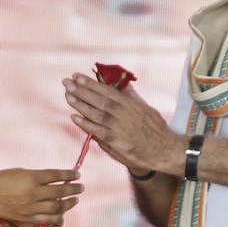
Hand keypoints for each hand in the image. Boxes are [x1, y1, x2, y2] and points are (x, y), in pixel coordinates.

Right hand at [0, 168, 81, 226]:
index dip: (69, 175)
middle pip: (60, 192)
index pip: (57, 176)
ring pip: (57, 207)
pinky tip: (62, 214)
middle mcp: (35, 192)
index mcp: (32, 177)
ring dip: (69, 203)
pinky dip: (57, 217)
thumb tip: (53, 181)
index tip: (77, 174)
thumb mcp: (21, 172)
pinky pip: (47, 219)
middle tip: (80, 188)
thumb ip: (37, 176)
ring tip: (74, 200)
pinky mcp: (28, 217)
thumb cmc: (1, 179)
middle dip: (73, 189)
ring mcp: (32, 206)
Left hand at [62, 73, 179, 173]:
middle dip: (80, 90)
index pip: (105, 90)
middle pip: (97, 99)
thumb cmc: (154, 128)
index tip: (76, 76)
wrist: (162, 149)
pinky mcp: (113, 140)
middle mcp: (121, 112)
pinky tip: (74, 117)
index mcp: (128, 103)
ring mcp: (116, 126)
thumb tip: (122, 81)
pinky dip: (84, 123)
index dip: (89, 83)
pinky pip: (95, 130)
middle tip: (66, 82)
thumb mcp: (144, 107)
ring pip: (94, 113)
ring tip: (67, 96)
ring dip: (79, 104)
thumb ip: (130, 95)